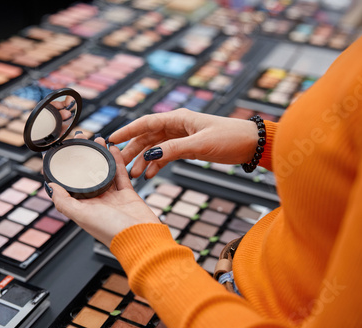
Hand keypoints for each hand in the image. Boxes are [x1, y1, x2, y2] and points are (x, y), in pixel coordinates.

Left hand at [49, 133, 160, 246]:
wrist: (141, 239)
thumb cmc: (112, 231)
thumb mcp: (83, 216)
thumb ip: (64, 202)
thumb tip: (50, 186)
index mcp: (83, 208)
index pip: (69, 185)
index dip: (64, 169)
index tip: (60, 152)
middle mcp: (96, 202)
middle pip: (87, 174)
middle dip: (83, 157)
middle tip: (80, 139)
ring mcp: (112, 197)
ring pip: (104, 171)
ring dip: (100, 155)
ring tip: (96, 139)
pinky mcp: (127, 194)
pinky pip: (121, 173)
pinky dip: (117, 160)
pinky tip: (113, 147)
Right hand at [108, 109, 258, 178]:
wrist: (250, 144)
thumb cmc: (229, 137)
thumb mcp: (200, 144)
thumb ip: (173, 149)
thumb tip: (149, 155)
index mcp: (178, 118)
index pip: (146, 123)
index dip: (127, 131)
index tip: (111, 140)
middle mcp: (176, 126)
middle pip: (147, 137)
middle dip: (133, 150)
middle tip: (119, 164)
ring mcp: (181, 137)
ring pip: (155, 148)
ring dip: (144, 160)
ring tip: (134, 174)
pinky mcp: (188, 147)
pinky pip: (166, 155)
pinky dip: (157, 164)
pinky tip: (150, 174)